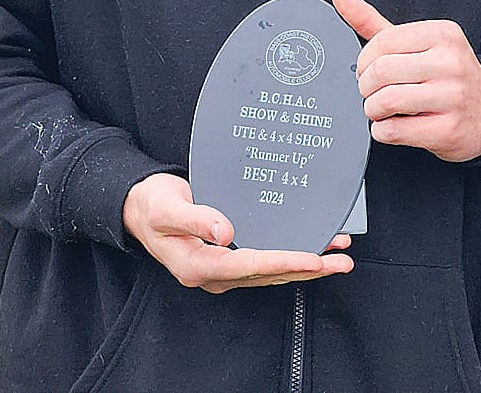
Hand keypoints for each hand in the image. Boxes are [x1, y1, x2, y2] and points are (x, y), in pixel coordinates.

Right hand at [122, 172, 352, 293]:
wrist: (140, 207)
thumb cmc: (152, 205)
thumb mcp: (167, 208)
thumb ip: (196, 219)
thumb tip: (226, 233)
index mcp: (199, 265)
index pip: (251, 266)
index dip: (285, 262)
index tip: (314, 259)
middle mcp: (215, 271)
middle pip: (269, 274)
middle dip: (308, 269)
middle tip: (340, 262)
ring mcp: (224, 266)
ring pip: (272, 271)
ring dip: (306, 264)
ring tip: (338, 256)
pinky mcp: (230, 256)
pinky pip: (266, 261)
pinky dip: (292, 255)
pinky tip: (313, 248)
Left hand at [332, 0, 480, 162]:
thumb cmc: (446, 76)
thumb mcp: (414, 44)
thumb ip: (372, 20)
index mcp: (443, 34)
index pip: (383, 42)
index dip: (364, 61)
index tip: (368, 70)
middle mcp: (451, 62)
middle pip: (381, 72)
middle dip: (366, 88)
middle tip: (372, 92)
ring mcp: (452, 96)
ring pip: (386, 102)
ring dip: (373, 110)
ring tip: (382, 110)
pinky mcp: (448, 129)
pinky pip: (395, 130)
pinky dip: (383, 131)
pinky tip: (394, 125)